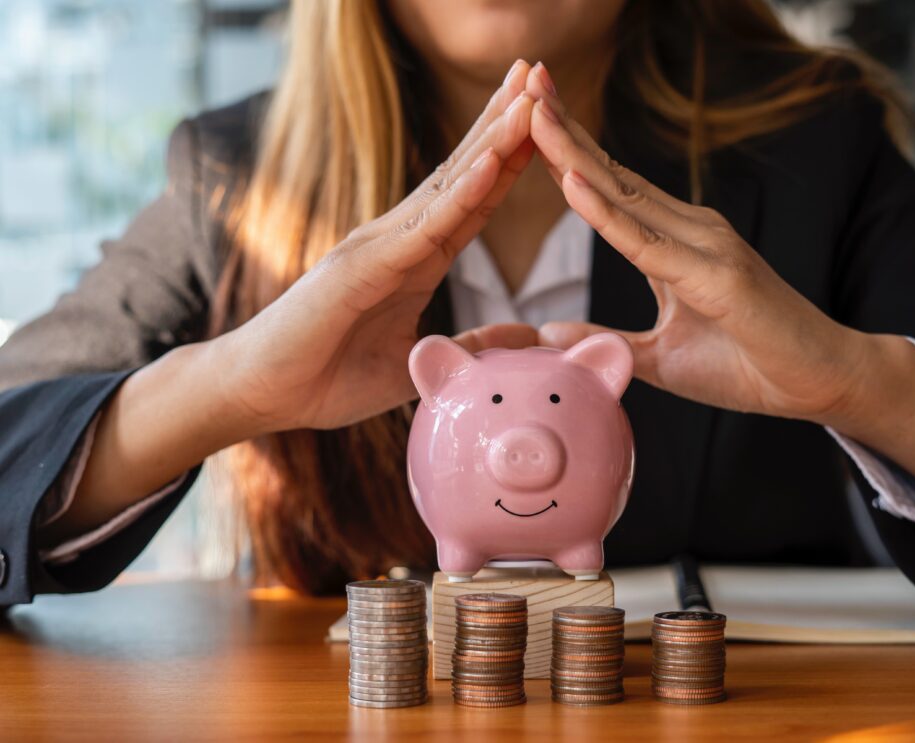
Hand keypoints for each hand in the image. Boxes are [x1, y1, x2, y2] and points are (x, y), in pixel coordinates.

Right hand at [219, 61, 539, 432]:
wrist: (263, 393)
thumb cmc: (329, 377)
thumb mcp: (418, 361)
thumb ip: (470, 345)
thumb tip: (524, 336)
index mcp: (415, 260)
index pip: (473, 200)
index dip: (510, 158)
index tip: (545, 119)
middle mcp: (398, 240)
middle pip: (463, 173)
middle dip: (503, 123)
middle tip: (540, 72)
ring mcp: (377, 247)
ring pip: (448, 188)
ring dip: (492, 141)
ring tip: (529, 97)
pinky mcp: (360, 268)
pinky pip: (422, 228)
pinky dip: (461, 195)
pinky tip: (493, 162)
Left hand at [523, 64, 914, 486]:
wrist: (819, 382)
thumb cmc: (745, 365)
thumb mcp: (657, 355)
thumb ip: (606, 336)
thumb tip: (548, 333)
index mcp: (673, 240)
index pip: (609, 187)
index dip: (567, 150)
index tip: (526, 113)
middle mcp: (688, 229)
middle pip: (611, 173)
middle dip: (564, 128)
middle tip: (523, 79)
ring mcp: (705, 245)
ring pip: (624, 195)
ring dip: (574, 152)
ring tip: (533, 109)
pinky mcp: (716, 275)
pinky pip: (647, 243)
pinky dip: (606, 213)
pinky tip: (572, 182)